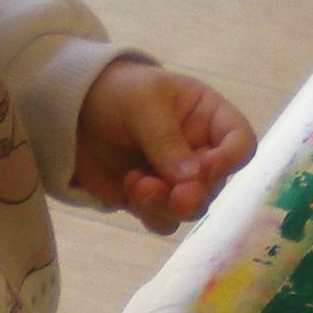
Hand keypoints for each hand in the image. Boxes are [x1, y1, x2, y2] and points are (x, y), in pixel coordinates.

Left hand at [74, 61, 254, 235]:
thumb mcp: (144, 103)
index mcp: (210, 119)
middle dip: (195, 193)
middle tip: (175, 197)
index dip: (231, 160)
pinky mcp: (151, 201)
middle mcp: (201, 153)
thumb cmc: (117, 92)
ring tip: (138, 186)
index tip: (208, 167)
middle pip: (216, 185)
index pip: (240, 143)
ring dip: (168, 206)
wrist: (71, 111)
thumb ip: (167, 140)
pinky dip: (150, 213)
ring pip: (191, 209)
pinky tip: (128, 189)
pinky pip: (163, 220)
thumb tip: (192, 178)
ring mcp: (176, 181)